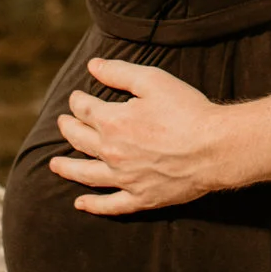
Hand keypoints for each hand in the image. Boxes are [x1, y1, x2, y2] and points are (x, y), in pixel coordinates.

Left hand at [51, 59, 230, 214]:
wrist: (215, 148)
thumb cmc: (187, 110)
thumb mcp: (153, 80)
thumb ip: (119, 73)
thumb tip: (92, 65)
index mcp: (112, 122)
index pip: (84, 109)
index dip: (77, 101)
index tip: (77, 97)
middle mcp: (112, 152)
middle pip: (80, 140)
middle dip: (68, 128)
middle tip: (62, 123)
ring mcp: (125, 178)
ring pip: (87, 174)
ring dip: (68, 168)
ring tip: (54, 165)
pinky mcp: (141, 198)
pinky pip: (111, 205)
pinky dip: (93, 205)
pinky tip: (80, 204)